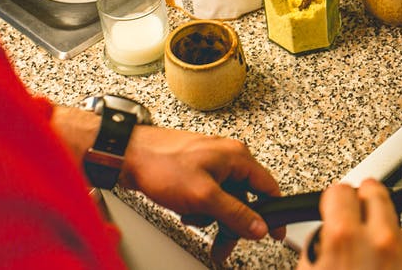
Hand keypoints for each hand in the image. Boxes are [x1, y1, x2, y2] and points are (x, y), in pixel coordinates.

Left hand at [118, 125, 284, 262]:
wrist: (128, 155)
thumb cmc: (161, 165)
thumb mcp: (204, 196)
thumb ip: (235, 213)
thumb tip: (259, 226)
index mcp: (236, 157)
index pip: (268, 188)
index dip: (272, 213)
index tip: (273, 232)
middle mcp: (227, 156)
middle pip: (244, 197)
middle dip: (232, 223)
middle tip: (223, 245)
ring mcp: (211, 162)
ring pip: (225, 198)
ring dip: (212, 215)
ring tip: (193, 219)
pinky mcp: (195, 168)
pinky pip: (209, 193)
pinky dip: (200, 207)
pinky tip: (186, 211)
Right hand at [297, 179, 401, 269]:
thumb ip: (316, 246)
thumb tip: (324, 236)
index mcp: (344, 237)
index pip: (340, 190)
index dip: (335, 197)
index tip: (335, 203)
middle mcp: (378, 239)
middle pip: (375, 190)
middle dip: (363, 197)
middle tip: (357, 210)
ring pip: (395, 216)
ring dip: (385, 223)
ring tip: (374, 244)